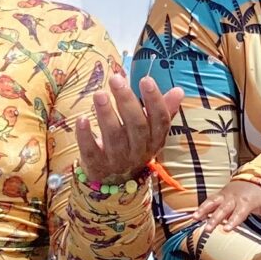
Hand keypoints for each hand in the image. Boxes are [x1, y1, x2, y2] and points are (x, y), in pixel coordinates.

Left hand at [74, 70, 184, 189]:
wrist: (114, 180)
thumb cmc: (133, 144)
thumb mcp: (150, 130)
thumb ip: (163, 110)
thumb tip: (179, 91)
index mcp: (155, 140)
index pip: (160, 120)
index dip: (155, 101)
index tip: (146, 79)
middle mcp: (139, 151)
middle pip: (137, 126)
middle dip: (127, 102)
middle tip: (116, 80)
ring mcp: (118, 160)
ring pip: (114, 137)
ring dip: (106, 115)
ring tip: (99, 94)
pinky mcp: (97, 166)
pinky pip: (91, 151)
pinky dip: (86, 136)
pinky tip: (81, 119)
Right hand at [194, 177, 260, 234]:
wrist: (253, 177)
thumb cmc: (260, 195)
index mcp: (246, 202)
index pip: (239, 213)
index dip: (232, 220)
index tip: (226, 228)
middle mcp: (233, 198)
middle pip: (223, 210)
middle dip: (215, 219)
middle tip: (208, 228)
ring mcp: (225, 196)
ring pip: (213, 202)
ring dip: (204, 210)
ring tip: (195, 218)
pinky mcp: (219, 195)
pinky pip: (209, 200)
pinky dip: (201, 207)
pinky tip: (193, 215)